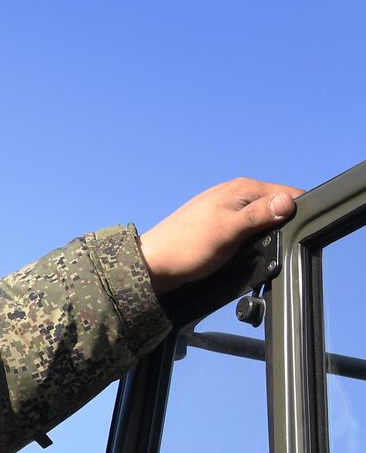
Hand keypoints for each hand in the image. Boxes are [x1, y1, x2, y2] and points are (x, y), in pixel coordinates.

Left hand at [138, 177, 305, 294]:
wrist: (154, 265)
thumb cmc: (187, 247)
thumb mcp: (229, 231)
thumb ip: (258, 215)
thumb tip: (288, 202)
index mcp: (243, 188)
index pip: (288, 194)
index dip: (297, 213)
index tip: (297, 233)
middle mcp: (236, 193)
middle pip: (276, 207)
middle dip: (281, 225)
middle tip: (273, 247)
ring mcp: (227, 208)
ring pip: (262, 219)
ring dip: (265, 234)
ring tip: (255, 250)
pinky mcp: (220, 223)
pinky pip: (247, 228)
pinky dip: (250, 240)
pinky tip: (243, 251)